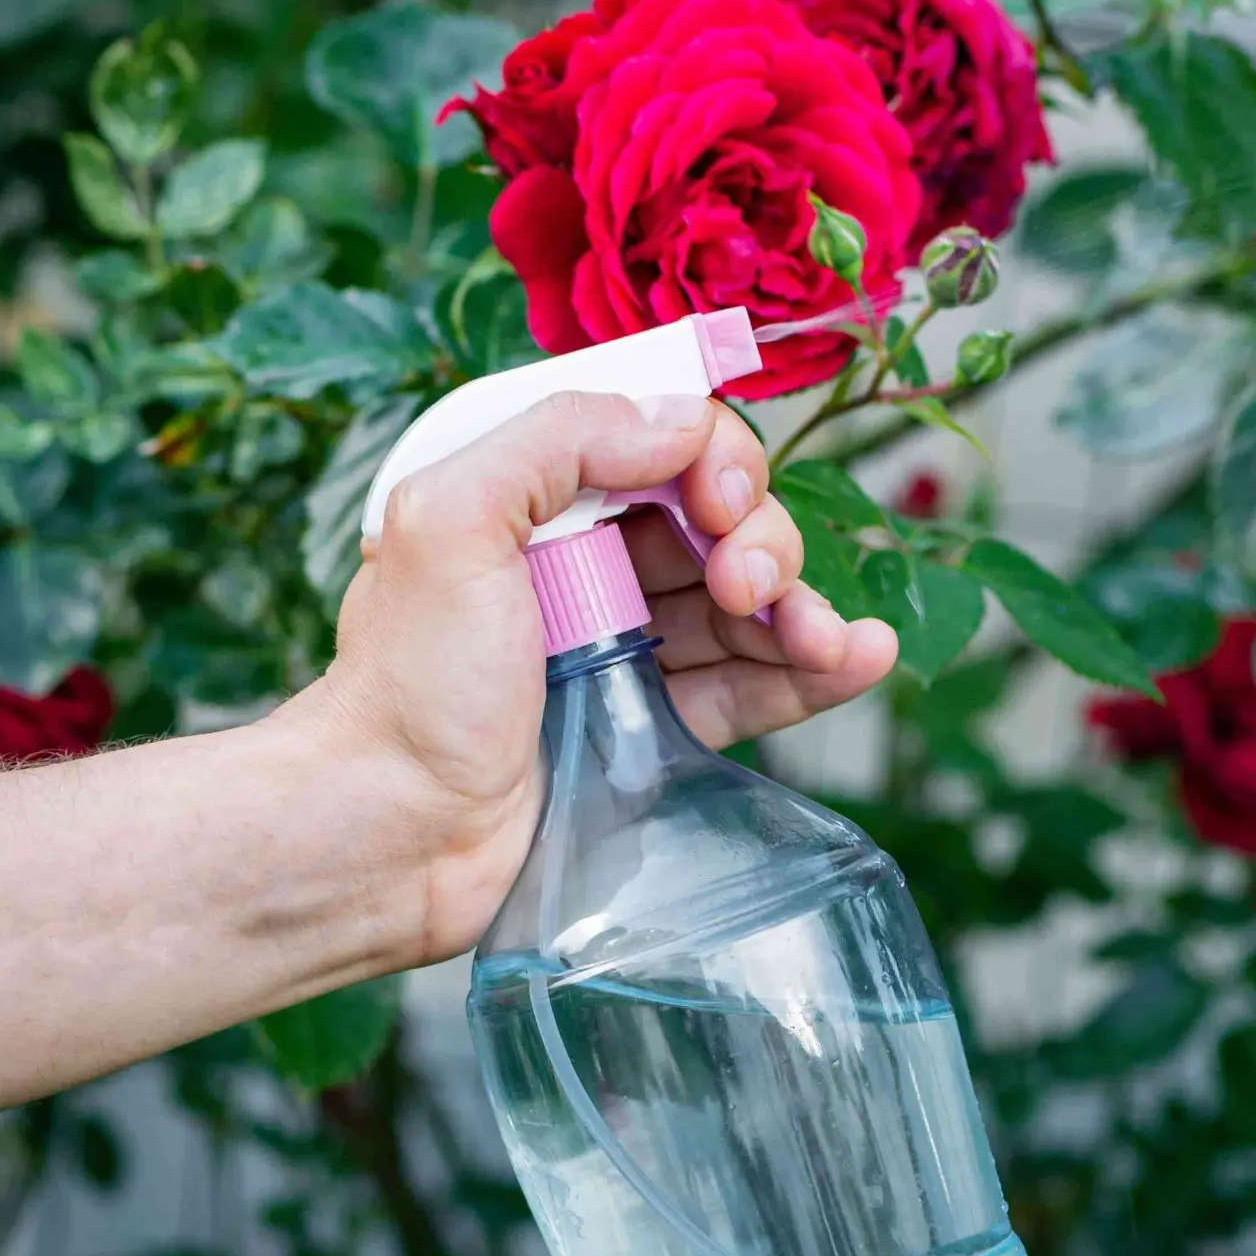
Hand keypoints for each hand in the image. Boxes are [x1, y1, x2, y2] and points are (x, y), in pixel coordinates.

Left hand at [279, 391, 896, 964]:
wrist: (391, 835)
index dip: (714, 462)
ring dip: (805, 605)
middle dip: (762, 539)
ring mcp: (630, 649)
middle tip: (745, 585)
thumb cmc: (405, 683)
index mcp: (539, 502)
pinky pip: (759, 681)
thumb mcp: (450, 517)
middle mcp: (589, 565)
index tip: (718, 506)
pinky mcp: (661, 729)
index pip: (664, 444)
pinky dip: (821, 666)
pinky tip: (864, 657)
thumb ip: (561, 439)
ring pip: (753, 602)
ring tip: (826, 640)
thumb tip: (684, 420)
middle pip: (723, 522)